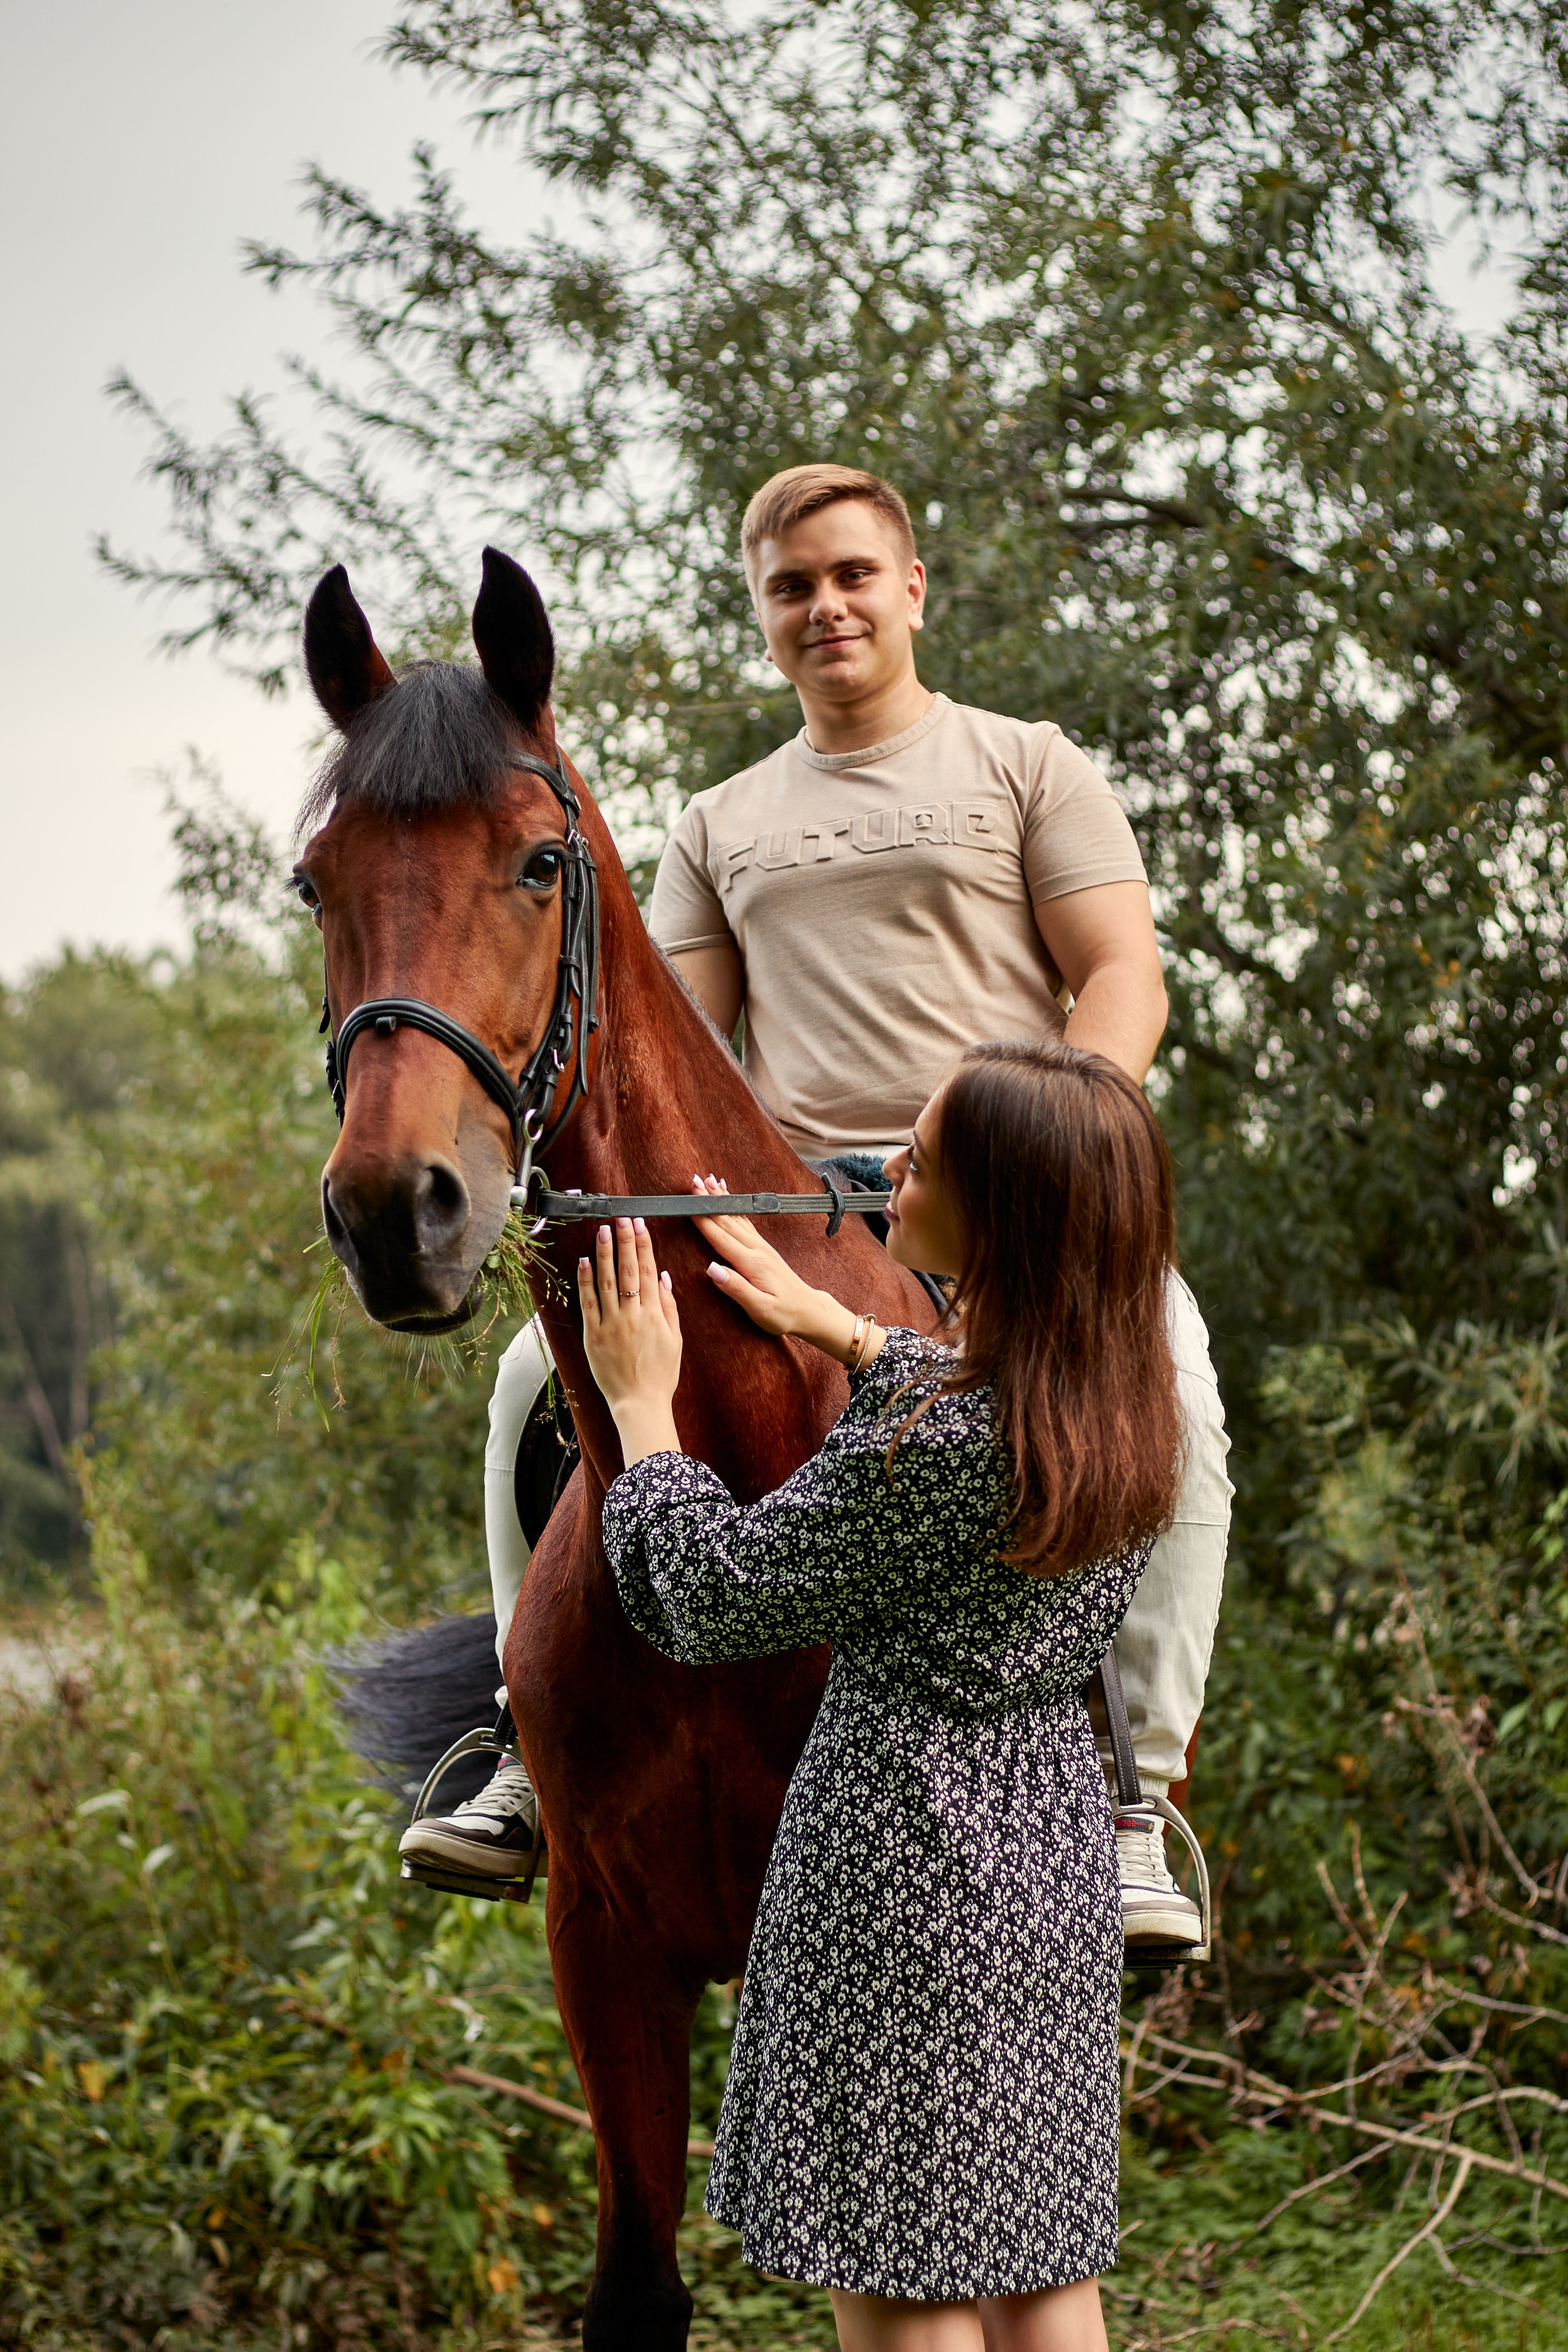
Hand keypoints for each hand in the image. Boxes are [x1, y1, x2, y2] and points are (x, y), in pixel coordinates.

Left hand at [577, 1218, 682, 1464]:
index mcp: (655, 1314)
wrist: (640, 1402)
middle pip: (628, 1270)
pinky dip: (585, 1281)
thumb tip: (664, 1277)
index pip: (649, 1270)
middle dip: (624, 1240)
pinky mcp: (593, 1336)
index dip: (644, 1245)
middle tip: (620, 1218)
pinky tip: (583, 1262)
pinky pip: (588, 1303)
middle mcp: (632, 1315)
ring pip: (606, 1281)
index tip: (639, 1225)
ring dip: (603, 1253)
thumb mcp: (676, 1339)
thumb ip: (669, 1306)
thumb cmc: (661, 1374)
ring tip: (602, 1230)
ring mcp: (611, 1324)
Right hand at [690, 1176, 878, 1365]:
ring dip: (721, 1199)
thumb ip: (736, 1288)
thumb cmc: (783, 1314)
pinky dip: (735, 1207)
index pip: (721, 1237)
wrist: (809, 1310)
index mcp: (751, 1263)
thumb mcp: (759, 1309)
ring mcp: (761, 1246)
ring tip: (708, 1180)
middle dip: (708, 1201)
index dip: (703, 1218)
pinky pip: (745, 1221)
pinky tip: (729, 1198)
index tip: (689, 1201)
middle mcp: (756, 1249)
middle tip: (692, 1181)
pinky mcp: (763, 1248)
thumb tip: (711, 1268)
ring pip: (736, 1217)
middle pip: (727, 1221)